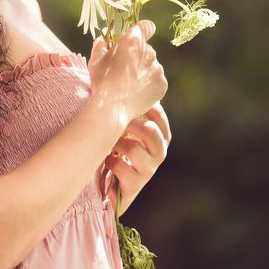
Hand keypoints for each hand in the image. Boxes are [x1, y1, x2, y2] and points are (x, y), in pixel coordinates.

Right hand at [88, 20, 167, 127]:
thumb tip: (102, 40)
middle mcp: (149, 51)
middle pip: (146, 49)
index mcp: (133, 40)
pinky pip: (156, 81)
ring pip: (151, 66)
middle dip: (137, 56)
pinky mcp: (162, 83)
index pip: (146, 26)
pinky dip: (148, 85)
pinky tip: (136, 92)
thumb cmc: (101, 80)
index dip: (143, 30)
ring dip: (143, 71)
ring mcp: (158, 68)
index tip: (138, 37)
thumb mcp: (95, 60)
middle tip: (124, 69)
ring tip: (128, 85)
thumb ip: (100, 46)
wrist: (112, 107)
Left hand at [100, 102, 171, 216]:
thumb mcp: (126, 129)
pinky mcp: (136, 185)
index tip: (124, 103)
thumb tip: (118, 82)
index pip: (158, 115)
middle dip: (129, 125)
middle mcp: (159, 152)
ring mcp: (149, 169)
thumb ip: (128, 111)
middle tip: (115, 125)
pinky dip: (110, 162)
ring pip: (134, 149)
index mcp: (161, 135)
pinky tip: (107, 161)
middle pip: (150, 131)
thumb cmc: (119, 149)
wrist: (113, 186)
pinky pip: (122, 167)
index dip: (140, 107)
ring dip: (116, 144)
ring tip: (109, 145)